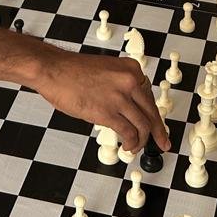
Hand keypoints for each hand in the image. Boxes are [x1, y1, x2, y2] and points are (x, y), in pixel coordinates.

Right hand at [34, 47, 170, 153]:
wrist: (53, 70)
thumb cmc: (72, 71)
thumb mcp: (107, 71)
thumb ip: (121, 86)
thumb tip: (129, 107)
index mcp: (131, 69)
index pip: (149, 97)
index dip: (154, 115)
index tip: (158, 126)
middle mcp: (130, 81)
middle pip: (151, 112)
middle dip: (158, 131)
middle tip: (163, 142)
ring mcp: (120, 97)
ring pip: (143, 125)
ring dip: (141, 141)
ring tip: (135, 147)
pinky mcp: (108, 112)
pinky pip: (129, 133)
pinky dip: (132, 143)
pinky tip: (127, 146)